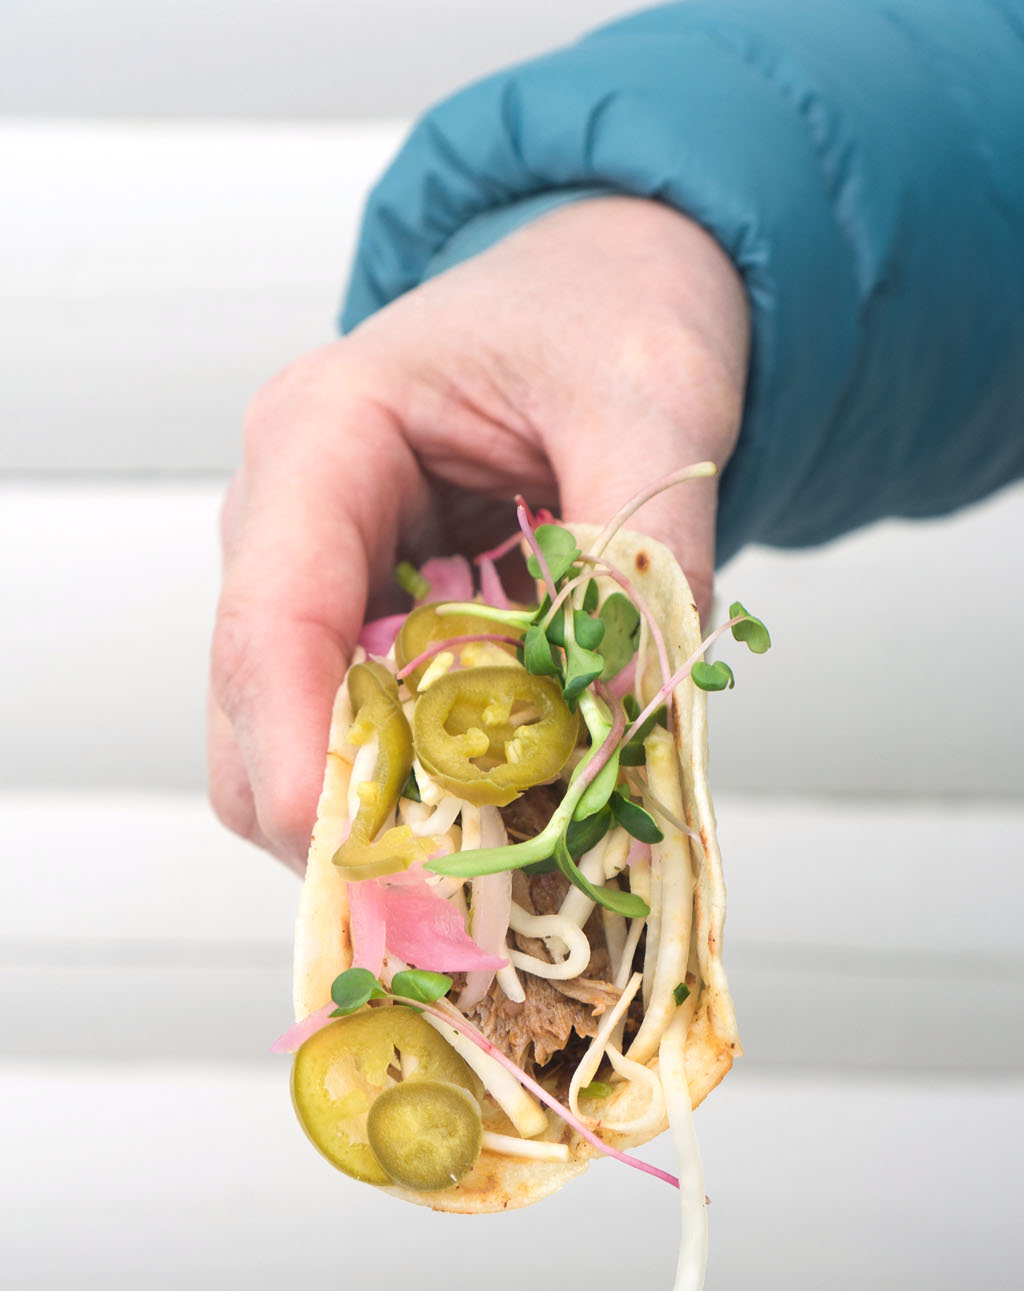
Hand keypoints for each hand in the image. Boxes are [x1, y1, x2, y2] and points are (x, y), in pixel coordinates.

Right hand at [209, 196, 748, 868]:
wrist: (619, 286)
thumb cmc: (613, 308)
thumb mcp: (653, 402)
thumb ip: (644, 556)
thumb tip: (636, 720)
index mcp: (323, 438)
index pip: (273, 620)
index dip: (302, 752)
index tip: (357, 856)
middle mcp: (293, 523)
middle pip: (259, 718)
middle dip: (347, 819)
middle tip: (463, 901)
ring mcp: (324, 586)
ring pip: (304, 748)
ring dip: (395, 821)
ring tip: (511, 867)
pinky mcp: (372, 632)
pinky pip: (373, 740)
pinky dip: (437, 796)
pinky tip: (519, 816)